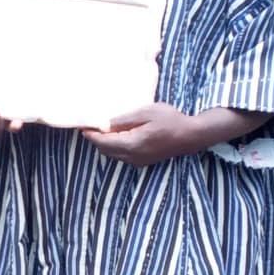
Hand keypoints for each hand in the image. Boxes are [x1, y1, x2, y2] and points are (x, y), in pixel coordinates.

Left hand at [82, 104, 202, 166]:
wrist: (190, 136)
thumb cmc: (170, 120)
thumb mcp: (146, 112)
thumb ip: (124, 120)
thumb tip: (104, 124)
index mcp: (131, 144)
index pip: (103, 142)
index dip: (91, 135)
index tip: (82, 126)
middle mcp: (132, 157)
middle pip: (105, 150)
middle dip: (96, 139)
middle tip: (91, 125)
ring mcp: (138, 161)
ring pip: (113, 154)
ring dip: (105, 143)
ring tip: (103, 128)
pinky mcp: (143, 162)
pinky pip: (122, 155)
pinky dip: (115, 146)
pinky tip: (118, 134)